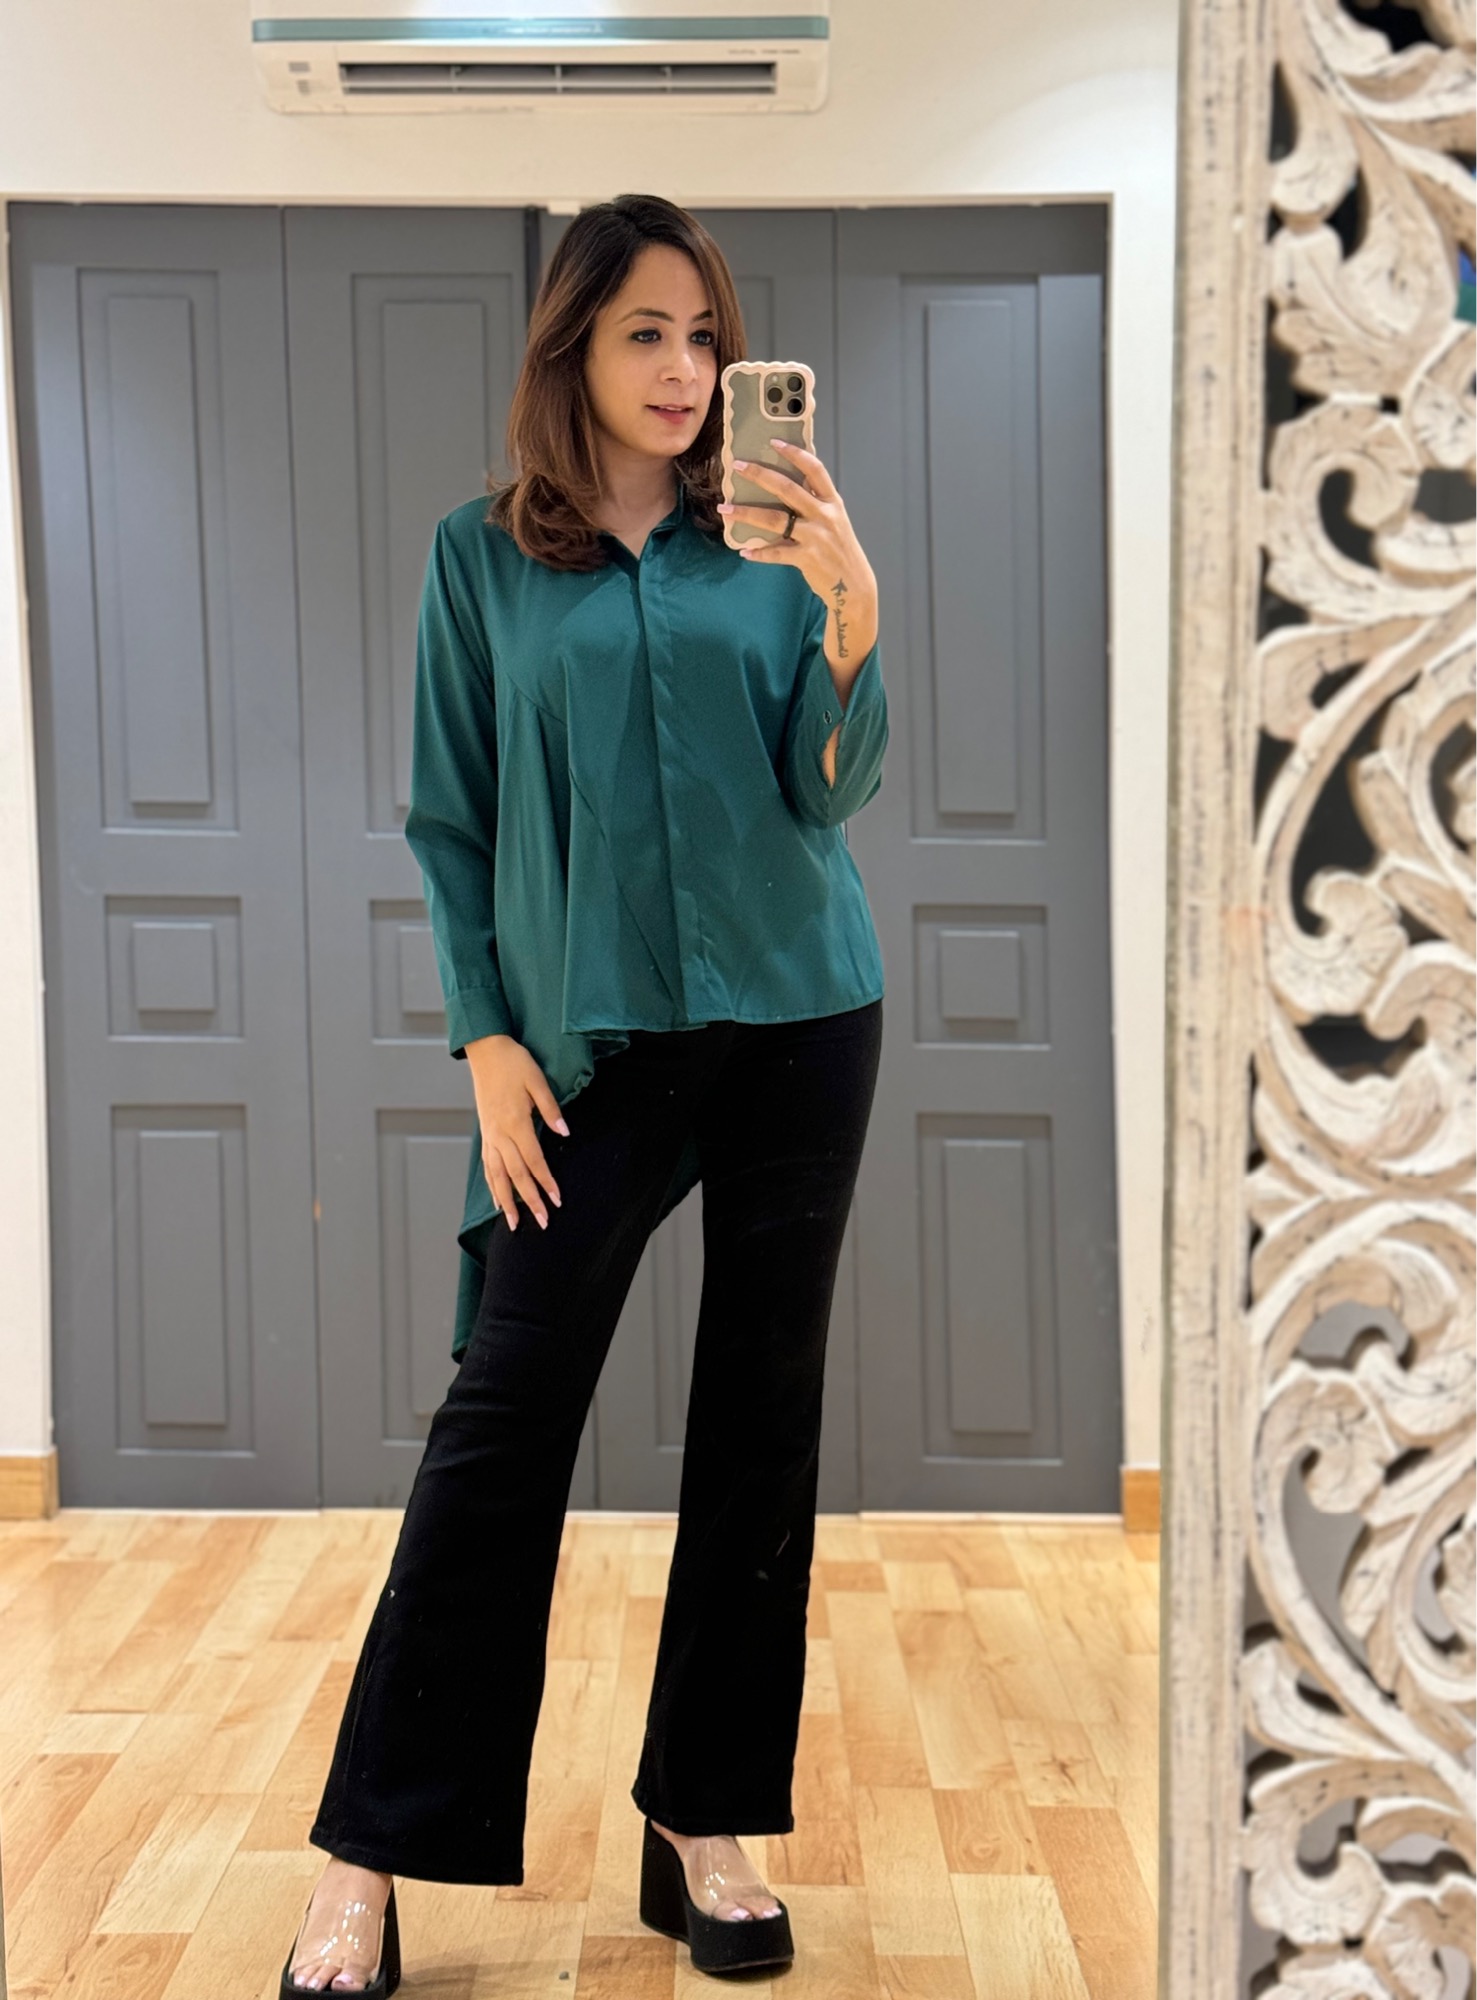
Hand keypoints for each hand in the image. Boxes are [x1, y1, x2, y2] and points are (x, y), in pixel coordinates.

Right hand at [463, 1033, 565, 1231]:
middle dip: (529, 1201)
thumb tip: (565, 1133)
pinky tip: (498, 1201)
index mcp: (515, 1122)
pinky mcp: (485, 1134)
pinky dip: (492, 1186)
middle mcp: (499, 1134)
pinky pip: (487, 1166)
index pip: (533, 1161)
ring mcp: (489, 1136)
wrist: (486, 1051)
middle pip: (515, 1175)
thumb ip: (551, 1109)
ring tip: (515, 1225)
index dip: (545, 1182)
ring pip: (497, 1176)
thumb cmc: (514, 1063)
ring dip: (507, 1202)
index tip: (557, 1201)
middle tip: (542, 1223)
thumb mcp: (538, 1080)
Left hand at [719, 439, 877, 611]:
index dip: (795, 454)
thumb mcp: (834, 519)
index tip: (774, 442)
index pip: (814, 470)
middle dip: (760, 475)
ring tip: (725, 509)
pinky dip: (759, 553)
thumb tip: (787, 483)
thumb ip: (815, 501)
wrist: (853, 584)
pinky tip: (744, 551)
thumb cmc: (839, 548)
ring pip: (775, 520)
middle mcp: (824, 515)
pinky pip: (776, 553)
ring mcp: (815, 537)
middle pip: (787, 489)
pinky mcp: (807, 558)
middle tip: (738, 466)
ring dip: (746, 513)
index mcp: (832, 502)